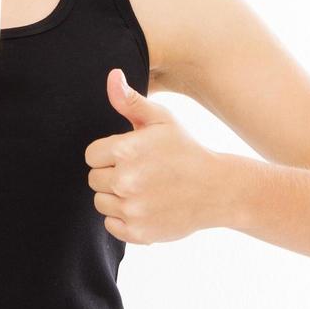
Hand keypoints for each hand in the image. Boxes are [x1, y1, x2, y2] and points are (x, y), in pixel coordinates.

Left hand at [85, 68, 226, 243]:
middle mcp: (125, 180)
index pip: (91, 155)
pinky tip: (144, 206)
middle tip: (139, 172)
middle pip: (94, 179)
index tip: (128, 155)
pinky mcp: (139, 232)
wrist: (219, 189)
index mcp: (126, 150)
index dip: (108, 154)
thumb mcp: (162, 119)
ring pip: (100, 202)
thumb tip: (112, 76)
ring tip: (142, 189)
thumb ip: (130, 100)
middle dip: (111, 174)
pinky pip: (112, 226)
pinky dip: (124, 219)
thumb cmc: (186, 149)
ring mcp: (132, 209)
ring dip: (116, 197)